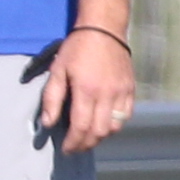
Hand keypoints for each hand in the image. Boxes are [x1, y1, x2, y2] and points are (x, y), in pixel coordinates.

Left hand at [42, 28, 136, 153]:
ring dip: (101, 137)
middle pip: (100, 131)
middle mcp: (108, 94)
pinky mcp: (131, 88)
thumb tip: (48, 124)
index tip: (66, 149)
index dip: (73, 142)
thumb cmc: (76, 49)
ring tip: (87, 138)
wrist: (104, 30)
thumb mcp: (57, 71)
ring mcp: (122, 92)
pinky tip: (103, 125)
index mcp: (87, 91)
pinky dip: (115, 125)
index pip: (81, 127)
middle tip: (75, 148)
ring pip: (116, 126)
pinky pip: (126, 115)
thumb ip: (52, 99)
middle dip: (86, 144)